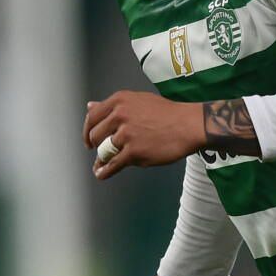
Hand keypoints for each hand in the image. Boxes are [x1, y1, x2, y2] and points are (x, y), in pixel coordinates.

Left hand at [84, 91, 205, 178]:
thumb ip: (113, 106)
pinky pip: (113, 164)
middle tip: (103, 150)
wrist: (188, 125)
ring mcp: (126, 134)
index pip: (92, 116)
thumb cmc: (167, 114)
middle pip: (96, 135)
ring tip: (102, 165)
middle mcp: (120, 115)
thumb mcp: (138, 101)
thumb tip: (90, 106)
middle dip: (97, 145)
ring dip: (102, 159)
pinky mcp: (134, 151)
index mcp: (119, 101)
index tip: (89, 139)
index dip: (88, 130)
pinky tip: (101, 174)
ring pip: (104, 151)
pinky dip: (105, 171)